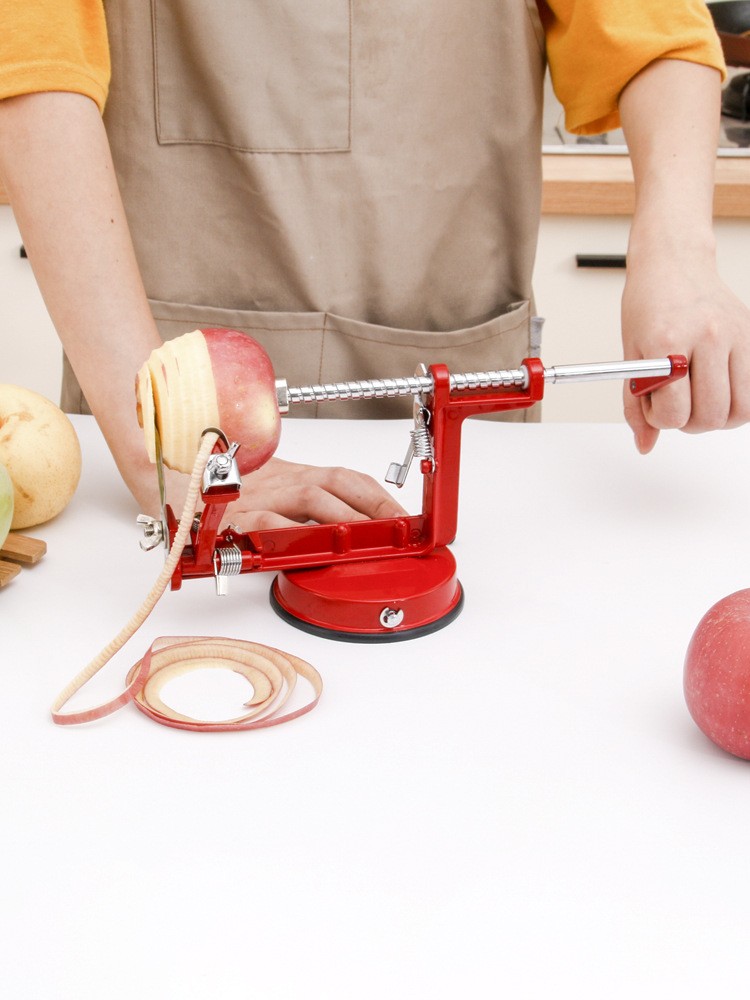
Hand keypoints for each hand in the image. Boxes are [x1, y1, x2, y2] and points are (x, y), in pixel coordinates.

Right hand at [136, 454, 407, 531]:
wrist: (166, 474)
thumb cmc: (223, 489)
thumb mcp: (273, 492)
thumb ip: (305, 510)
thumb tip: (352, 529)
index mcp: (296, 475)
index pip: (348, 478)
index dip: (380, 496)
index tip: (406, 516)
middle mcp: (282, 481)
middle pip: (338, 485)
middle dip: (374, 508)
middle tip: (398, 530)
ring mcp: (258, 496)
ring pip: (309, 500)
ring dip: (342, 519)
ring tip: (365, 538)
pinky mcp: (231, 516)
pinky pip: (263, 521)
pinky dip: (286, 531)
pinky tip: (304, 543)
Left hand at [621, 249, 749, 453]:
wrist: (674, 264)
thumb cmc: (648, 306)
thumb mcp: (630, 355)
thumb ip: (636, 404)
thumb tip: (645, 444)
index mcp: (669, 340)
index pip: (673, 411)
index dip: (660, 418)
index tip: (654, 404)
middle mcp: (709, 336)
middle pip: (711, 416)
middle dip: (689, 422)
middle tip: (678, 404)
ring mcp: (737, 335)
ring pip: (741, 410)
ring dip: (718, 417)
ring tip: (699, 399)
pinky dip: (738, 401)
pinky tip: (718, 389)